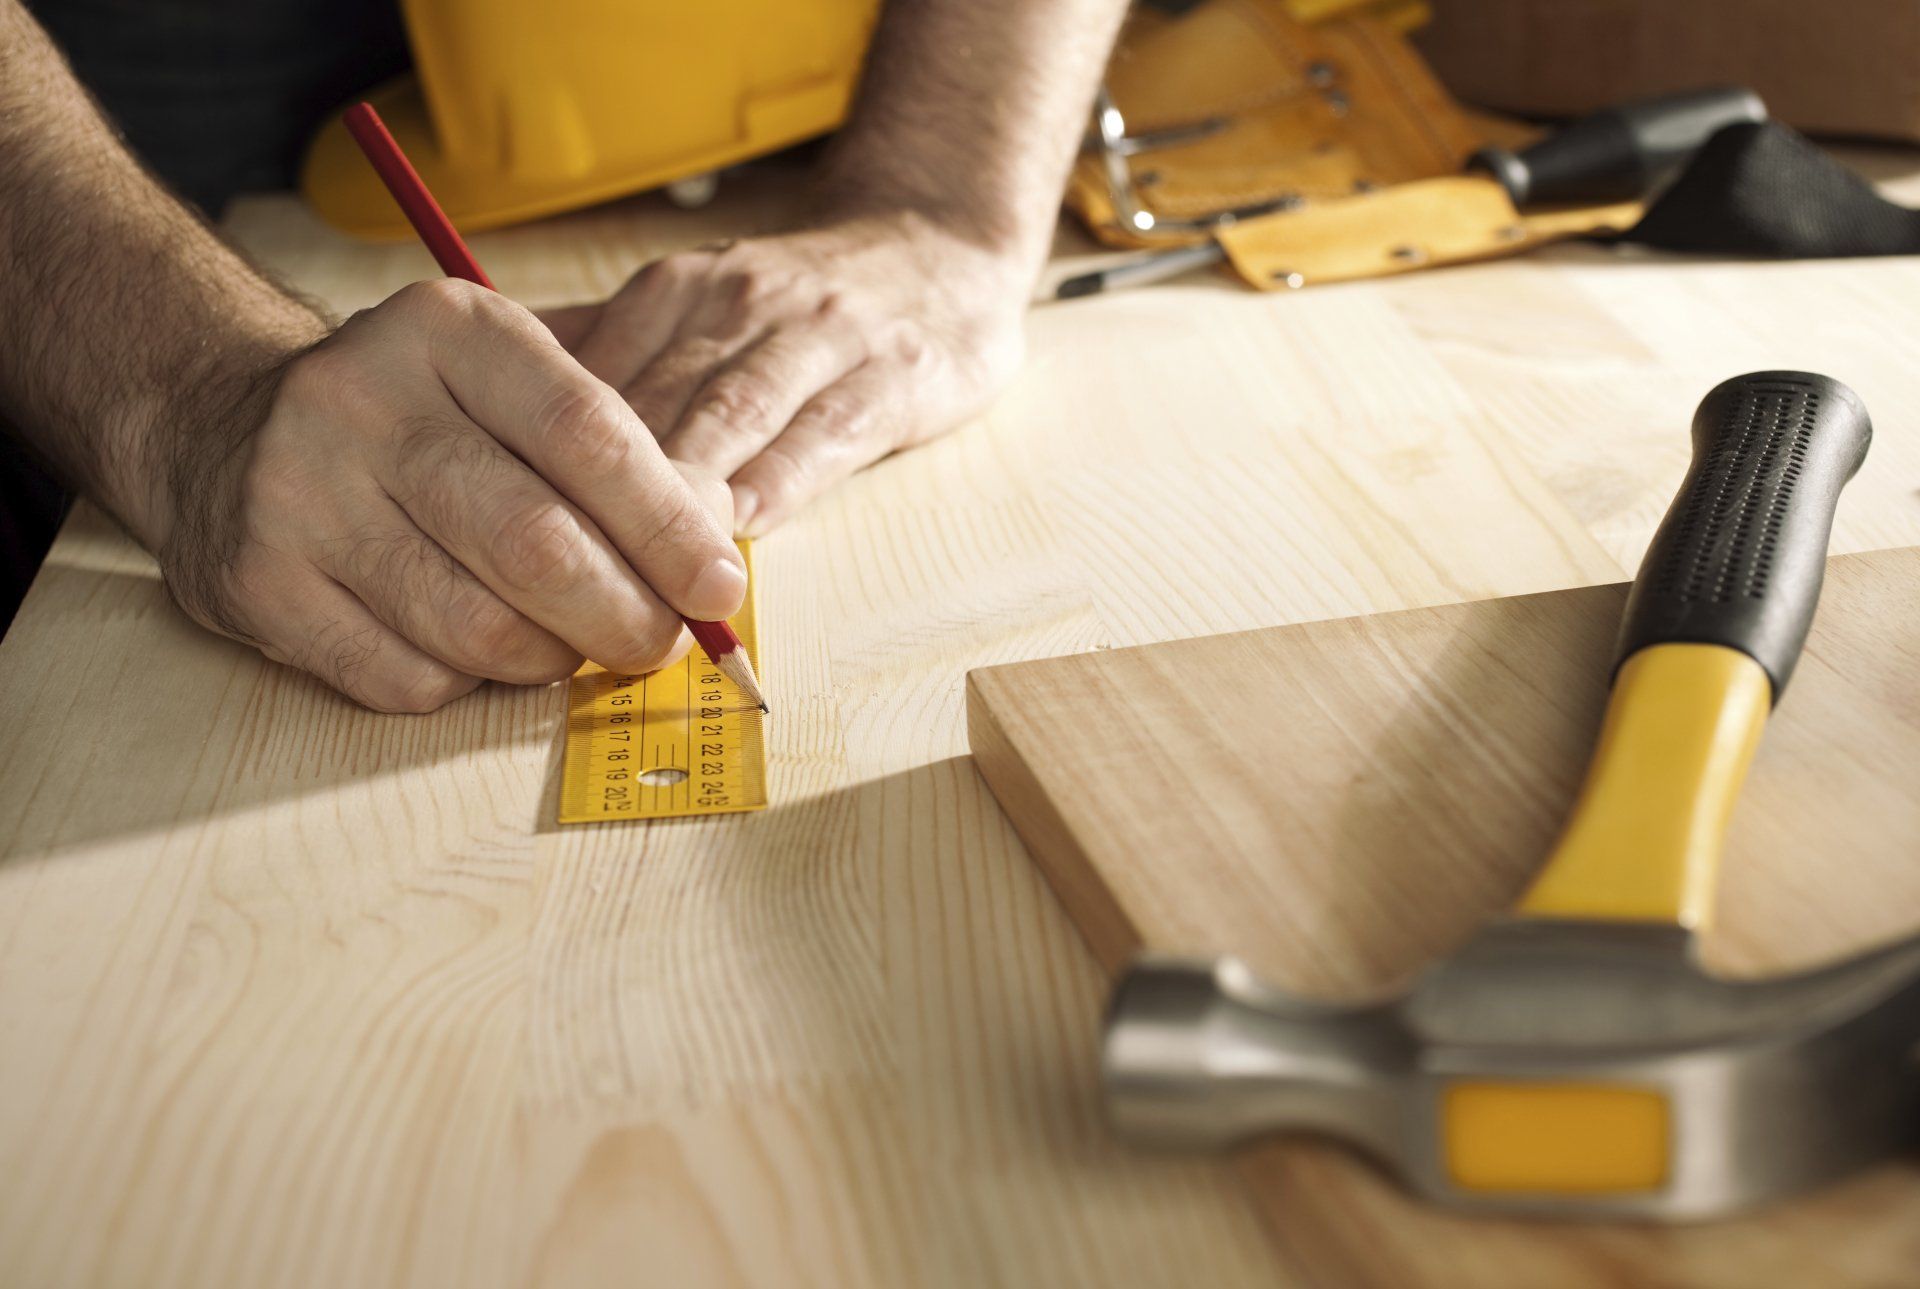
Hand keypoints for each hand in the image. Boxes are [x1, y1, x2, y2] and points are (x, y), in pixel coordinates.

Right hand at [150, 279, 745, 712]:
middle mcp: (362, 398)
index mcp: (449, 330)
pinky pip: (406, 677)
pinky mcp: (258, 582)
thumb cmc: (416, 420)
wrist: (225, 427)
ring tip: (566, 646)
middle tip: (661, 643)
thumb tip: (710, 566)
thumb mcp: (505, 388)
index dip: (670, 528)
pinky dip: (466, 685)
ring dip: (550, 659)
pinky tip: (472, 653)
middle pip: (537, 544)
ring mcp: (298, 492)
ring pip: (476, 626)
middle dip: (626, 615)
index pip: (589, 436)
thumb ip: (611, 457)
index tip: (718, 587)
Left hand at [539, 210, 1028, 534]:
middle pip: (654, 406)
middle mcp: (738, 304)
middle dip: (603, 492)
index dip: (544, 464)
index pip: (593, 382)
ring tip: (645, 568)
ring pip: (733, 417)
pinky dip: (782, 481)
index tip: (503, 534)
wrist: (941, 246)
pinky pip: (826, 433)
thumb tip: (484, 397)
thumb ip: (607, 350)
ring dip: (685, 494)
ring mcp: (819, 335)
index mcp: (675, 294)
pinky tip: (748, 531)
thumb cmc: (803, 303)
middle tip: (559, 571)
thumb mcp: (696, 302)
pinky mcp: (894, 373)